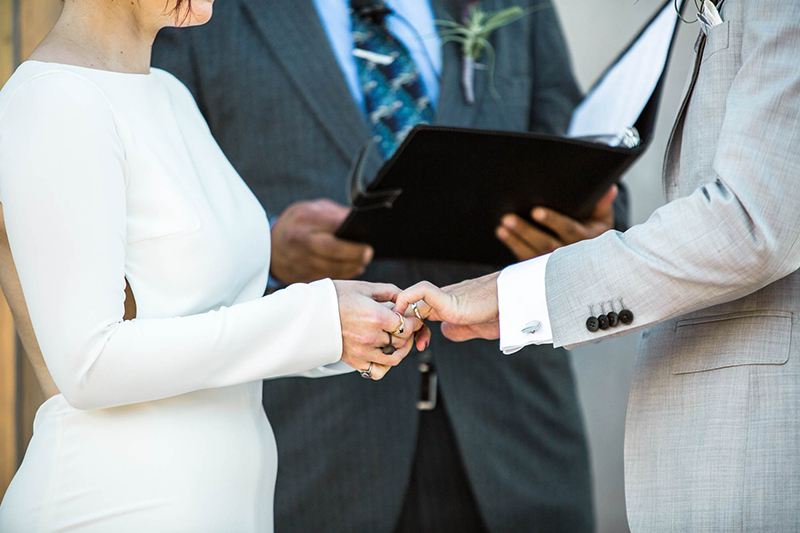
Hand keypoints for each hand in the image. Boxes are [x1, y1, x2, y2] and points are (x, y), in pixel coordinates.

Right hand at [271, 199, 373, 283]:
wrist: (268, 246)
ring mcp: (298, 260)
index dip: (352, 232)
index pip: (332, 225)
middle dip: (353, 253)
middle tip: (368, 253)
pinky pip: (326, 278)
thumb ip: (334, 214)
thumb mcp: (311, 209)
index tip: (367, 236)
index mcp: (303, 219)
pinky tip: (351, 269)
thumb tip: (358, 223)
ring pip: (331, 267)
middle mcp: (299, 240)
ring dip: (351, 267)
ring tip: (362, 262)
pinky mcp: (300, 276)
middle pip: (332, 249)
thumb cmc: (296, 224)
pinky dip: (341, 275)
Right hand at [334, 280, 429, 379]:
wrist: (310, 312)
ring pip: (394, 358)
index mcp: (376, 317)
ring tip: (398, 340)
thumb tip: (405, 299)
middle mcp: (371, 337)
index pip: (407, 325)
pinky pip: (378, 370)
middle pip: (402, 341)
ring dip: (401, 350)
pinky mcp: (355, 361)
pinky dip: (385, 364)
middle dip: (409, 333)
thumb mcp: (365, 288)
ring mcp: (362, 352)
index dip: (414, 321)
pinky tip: (383, 352)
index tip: (413, 318)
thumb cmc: (335, 298)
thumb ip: (390, 292)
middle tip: (407, 327)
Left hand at [395, 273, 499, 343]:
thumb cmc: (502, 313)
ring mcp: (445, 296)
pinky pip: (421, 291)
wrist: (515, 303)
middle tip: (402, 342)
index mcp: (448, 305)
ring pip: (410, 297)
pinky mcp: (449, 298)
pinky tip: (406, 318)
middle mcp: (443, 298)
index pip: (418, 311)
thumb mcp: (476, 327)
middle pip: (409, 305)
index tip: (417, 345)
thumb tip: (445, 332)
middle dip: (400, 323)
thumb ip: (460, 329)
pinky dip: (407, 300)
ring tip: (401, 334)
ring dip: (400, 315)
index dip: (412, 327)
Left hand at [496, 185, 617, 259]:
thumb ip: (603, 204)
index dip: (552, 221)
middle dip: (526, 231)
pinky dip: (513, 246)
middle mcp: (571, 256)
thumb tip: (609, 188)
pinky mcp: (542, 270)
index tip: (536, 211)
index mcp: (588, 241)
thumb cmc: (595, 229)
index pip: (569, 231)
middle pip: (546, 245)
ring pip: (532, 254)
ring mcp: (555, 266)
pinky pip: (525, 260)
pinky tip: (503, 234)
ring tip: (502, 226)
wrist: (594, 258)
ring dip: (515, 240)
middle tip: (508, 218)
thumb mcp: (603, 218)